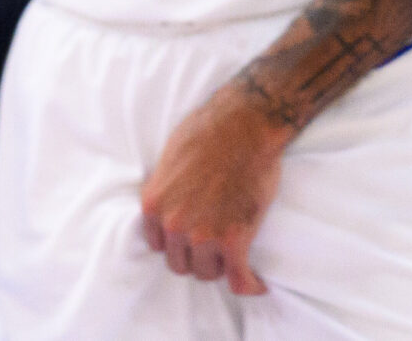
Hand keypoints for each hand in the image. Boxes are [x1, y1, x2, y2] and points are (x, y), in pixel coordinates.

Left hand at [141, 83, 287, 295]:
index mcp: (154, 203)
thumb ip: (167, 189)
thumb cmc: (208, 133)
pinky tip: (257, 285)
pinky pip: (239, 279)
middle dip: (197, 257)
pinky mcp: (234, 240)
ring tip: (235, 258)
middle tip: (215, 248)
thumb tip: (172, 201)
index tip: (191, 242)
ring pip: (208, 272)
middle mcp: (173, 224)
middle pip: (180, 263)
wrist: (243, 126)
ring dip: (221, 268)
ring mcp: (203, 235)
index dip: (176, 244)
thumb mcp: (169, 160)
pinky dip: (249, 285)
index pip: (158, 244)